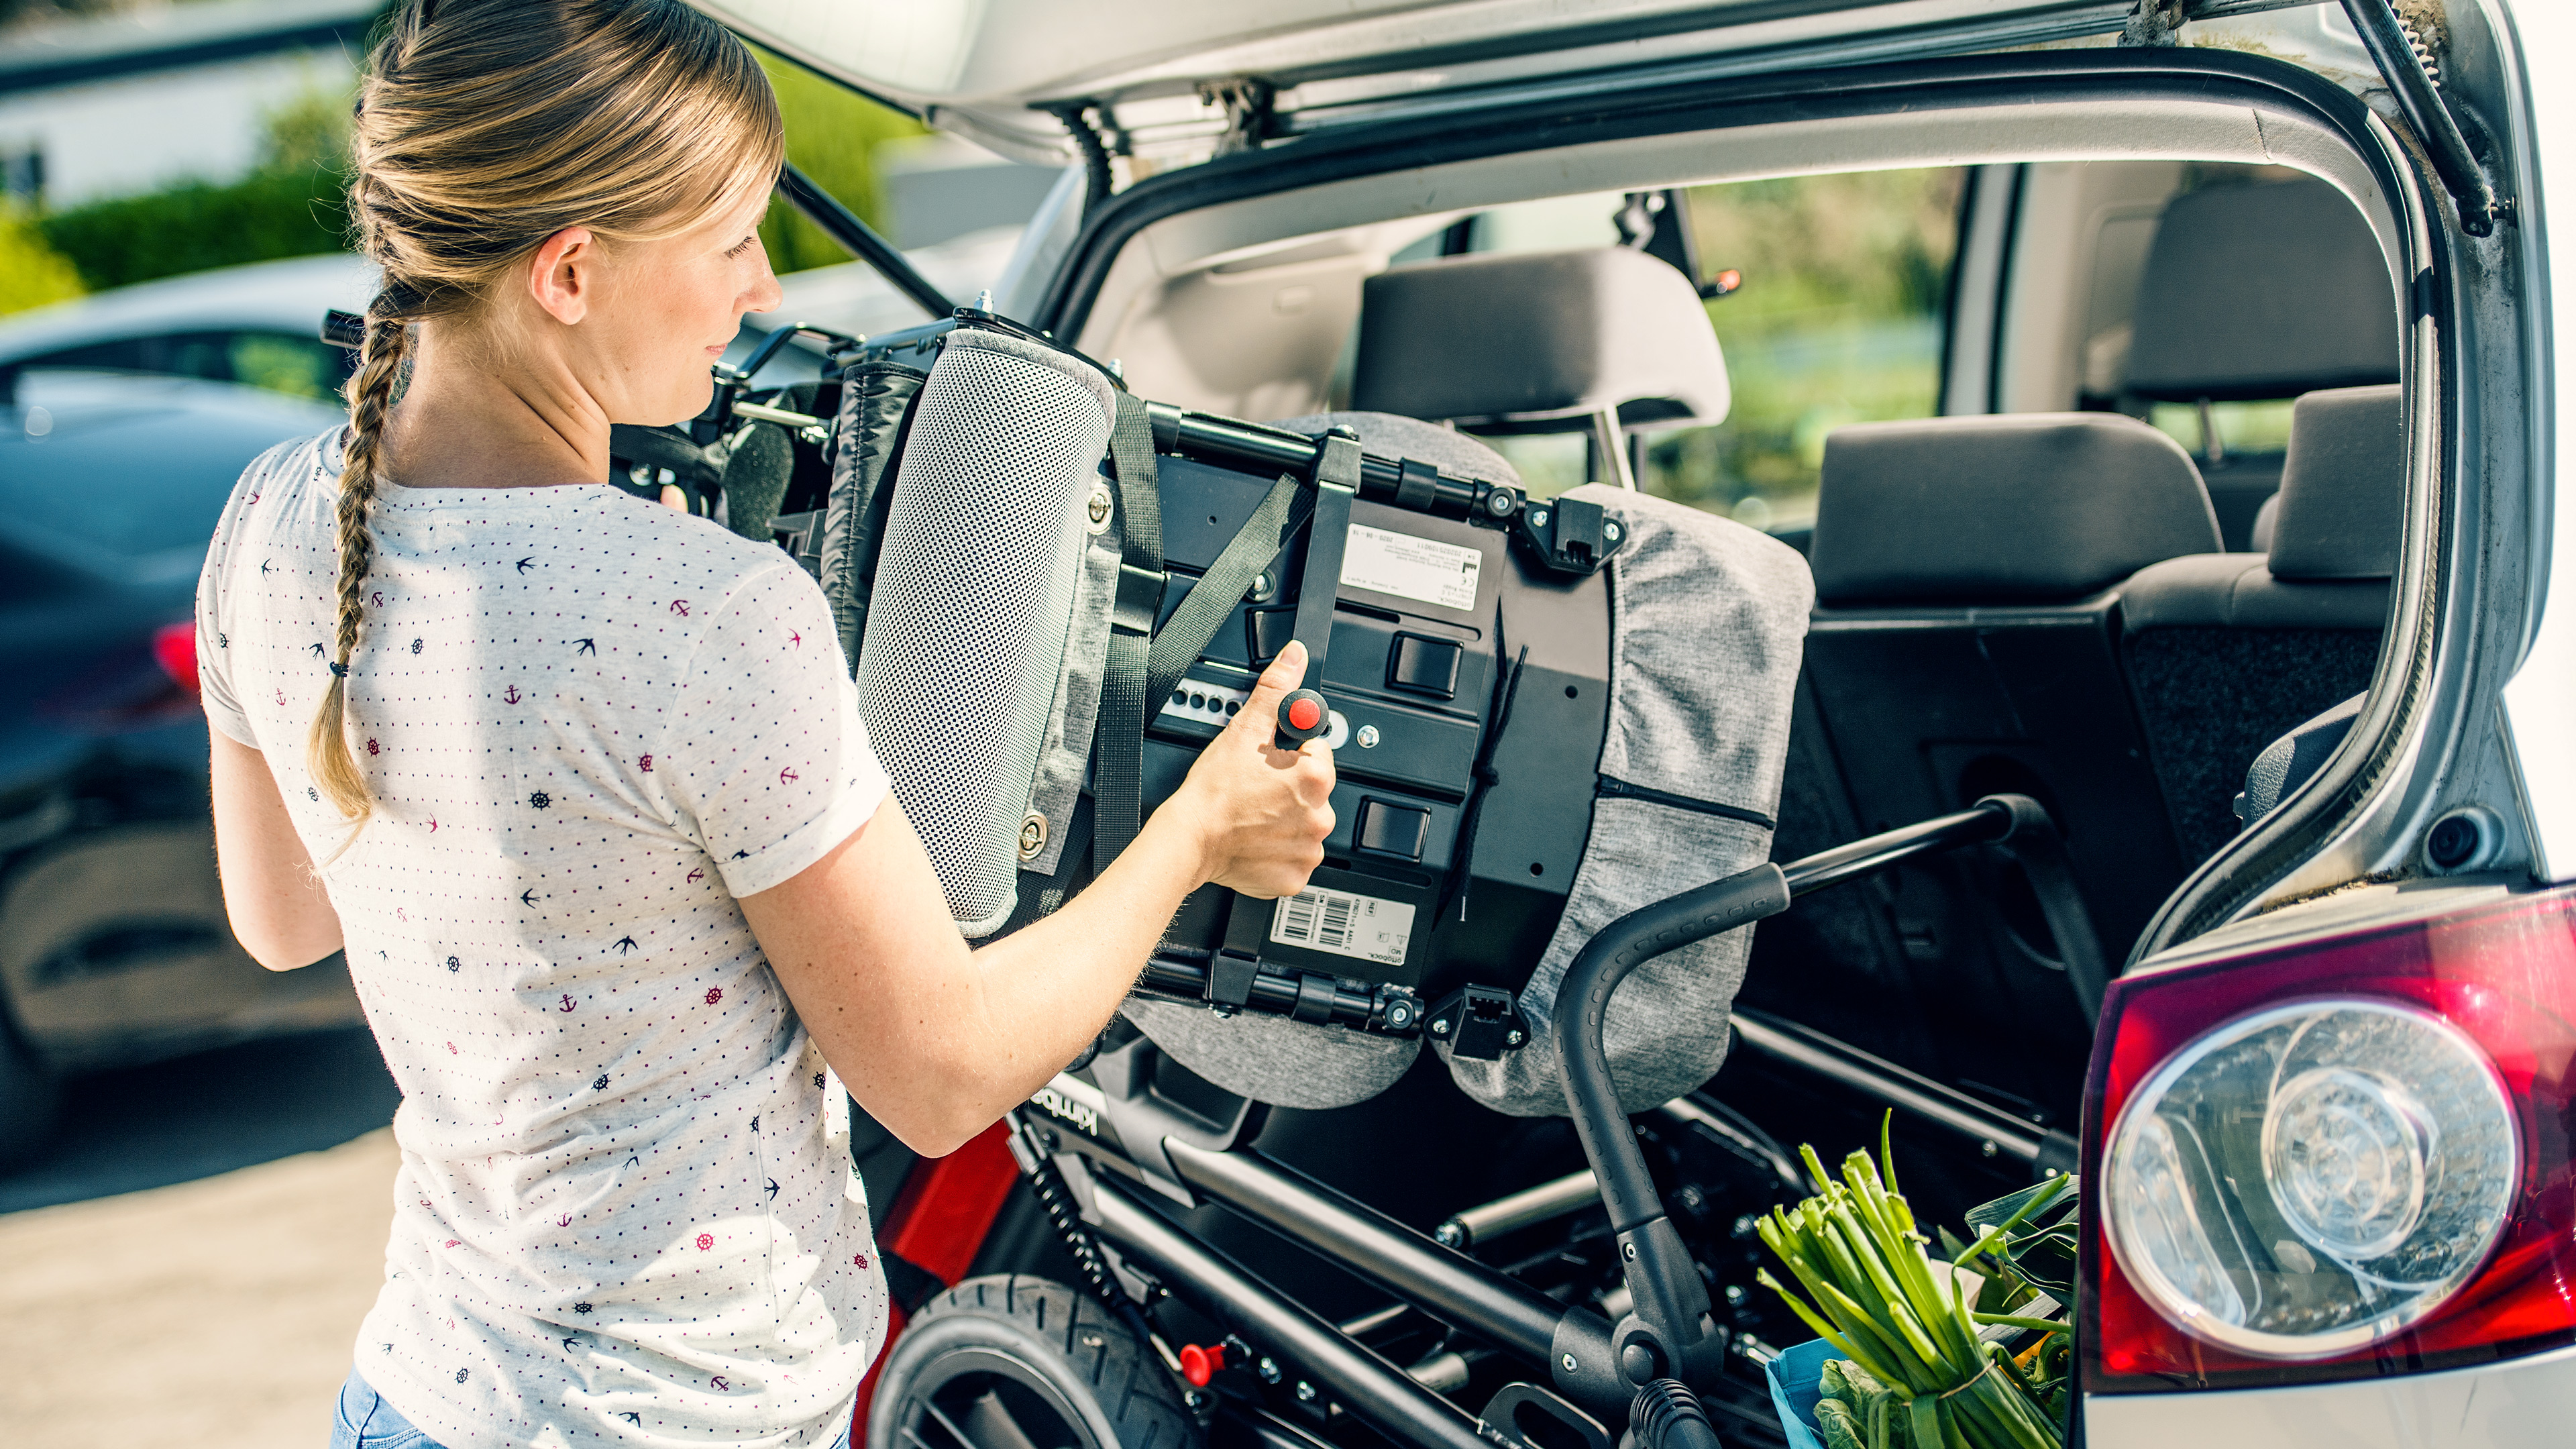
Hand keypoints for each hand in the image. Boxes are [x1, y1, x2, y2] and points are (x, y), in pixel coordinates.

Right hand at [1167, 640, 1336, 897]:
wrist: (1189, 840)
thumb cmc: (1213, 791)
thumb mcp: (1245, 729)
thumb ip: (1276, 689)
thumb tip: (1295, 657)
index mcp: (1316, 777)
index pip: (1317, 752)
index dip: (1290, 753)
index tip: (1269, 762)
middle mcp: (1320, 816)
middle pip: (1313, 791)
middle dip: (1289, 787)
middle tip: (1257, 789)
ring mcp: (1308, 849)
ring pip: (1305, 824)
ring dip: (1285, 819)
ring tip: (1255, 814)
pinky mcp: (1295, 877)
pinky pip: (1294, 857)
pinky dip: (1278, 850)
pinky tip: (1257, 838)